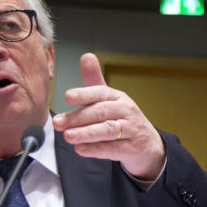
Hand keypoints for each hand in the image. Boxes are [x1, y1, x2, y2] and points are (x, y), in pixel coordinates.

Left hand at [53, 53, 165, 178]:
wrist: (148, 144)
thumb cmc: (123, 119)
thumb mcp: (110, 99)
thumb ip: (94, 81)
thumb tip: (86, 56)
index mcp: (118, 97)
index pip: (101, 93)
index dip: (84, 94)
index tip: (68, 96)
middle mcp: (126, 111)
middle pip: (101, 112)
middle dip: (78, 117)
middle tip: (58, 122)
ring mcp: (131, 130)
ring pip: (107, 130)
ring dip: (86, 133)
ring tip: (68, 136)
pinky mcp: (131, 148)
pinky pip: (112, 148)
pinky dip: (96, 149)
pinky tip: (81, 149)